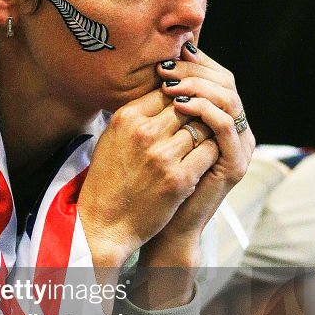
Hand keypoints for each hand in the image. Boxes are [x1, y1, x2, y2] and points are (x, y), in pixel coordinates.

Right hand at [77, 85, 219, 270]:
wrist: (104, 223)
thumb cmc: (107, 180)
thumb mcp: (111, 138)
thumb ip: (136, 116)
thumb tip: (163, 95)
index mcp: (127, 118)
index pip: (167, 92)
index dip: (179, 99)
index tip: (182, 110)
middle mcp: (144, 132)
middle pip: (187, 106)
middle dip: (195, 114)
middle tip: (199, 124)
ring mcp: (163, 156)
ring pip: (202, 127)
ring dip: (206, 133)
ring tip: (202, 141)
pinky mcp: (179, 178)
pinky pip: (209, 151)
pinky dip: (211, 152)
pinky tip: (204, 159)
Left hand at [145, 42, 254, 261]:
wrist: (164, 223)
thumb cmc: (156, 178)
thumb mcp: (161, 133)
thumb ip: (167, 104)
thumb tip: (157, 67)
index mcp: (224, 119)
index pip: (218, 76)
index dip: (195, 63)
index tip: (166, 58)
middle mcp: (237, 130)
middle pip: (226, 82)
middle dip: (195, 70)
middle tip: (166, 68)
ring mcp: (241, 146)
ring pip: (229, 99)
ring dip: (198, 86)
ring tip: (170, 85)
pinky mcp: (236, 163)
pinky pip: (225, 126)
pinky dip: (203, 110)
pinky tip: (179, 105)